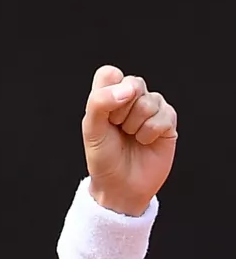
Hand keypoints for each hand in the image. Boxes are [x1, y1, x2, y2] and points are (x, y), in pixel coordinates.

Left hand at [81, 65, 178, 215]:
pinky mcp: (168, 121)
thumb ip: (100, 102)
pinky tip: (145, 142)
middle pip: (134, 83)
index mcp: (108, 96)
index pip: (110, 73)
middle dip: (122, 111)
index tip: (104, 115)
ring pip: (150, 101)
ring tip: (131, 137)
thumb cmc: (103, 157)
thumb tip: (129, 88)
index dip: (108, 92)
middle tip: (117, 129)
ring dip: (136, 125)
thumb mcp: (91, 129)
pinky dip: (150, 133)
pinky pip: (164, 116)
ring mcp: (151, 108)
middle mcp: (130, 98)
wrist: (121, 185)